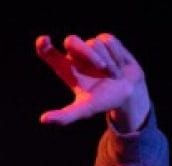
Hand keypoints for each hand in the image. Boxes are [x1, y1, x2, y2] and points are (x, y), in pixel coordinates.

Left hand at [35, 33, 149, 131]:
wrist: (129, 93)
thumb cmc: (104, 101)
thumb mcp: (85, 109)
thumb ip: (65, 116)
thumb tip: (43, 120)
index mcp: (66, 69)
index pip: (48, 53)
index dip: (43, 45)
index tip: (42, 40)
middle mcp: (76, 56)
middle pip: (71, 41)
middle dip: (87, 52)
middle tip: (101, 67)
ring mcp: (91, 46)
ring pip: (94, 43)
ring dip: (108, 61)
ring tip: (112, 75)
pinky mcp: (106, 41)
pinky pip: (108, 41)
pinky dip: (116, 55)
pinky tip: (119, 65)